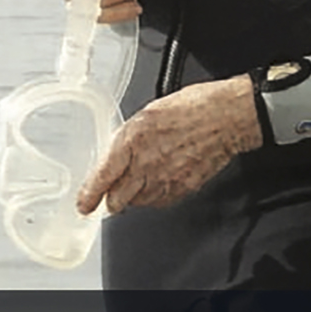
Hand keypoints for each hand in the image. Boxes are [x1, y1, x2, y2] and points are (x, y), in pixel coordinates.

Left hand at [77, 75, 261, 213]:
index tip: (84, 204)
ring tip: (144, 178)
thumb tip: (116, 154)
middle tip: (113, 192)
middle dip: (112, 198)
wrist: (227, 117)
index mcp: (133, 139)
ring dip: (135, 196)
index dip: (89, 195)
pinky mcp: (183, 189)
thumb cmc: (193, 107)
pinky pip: (160, 202)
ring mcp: (165, 180)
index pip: (103, 177)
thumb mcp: (149, 113)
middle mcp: (146, 163)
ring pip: (138, 203)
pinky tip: (160, 181)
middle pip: (117, 200)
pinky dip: (155, 197)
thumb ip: (129, 137)